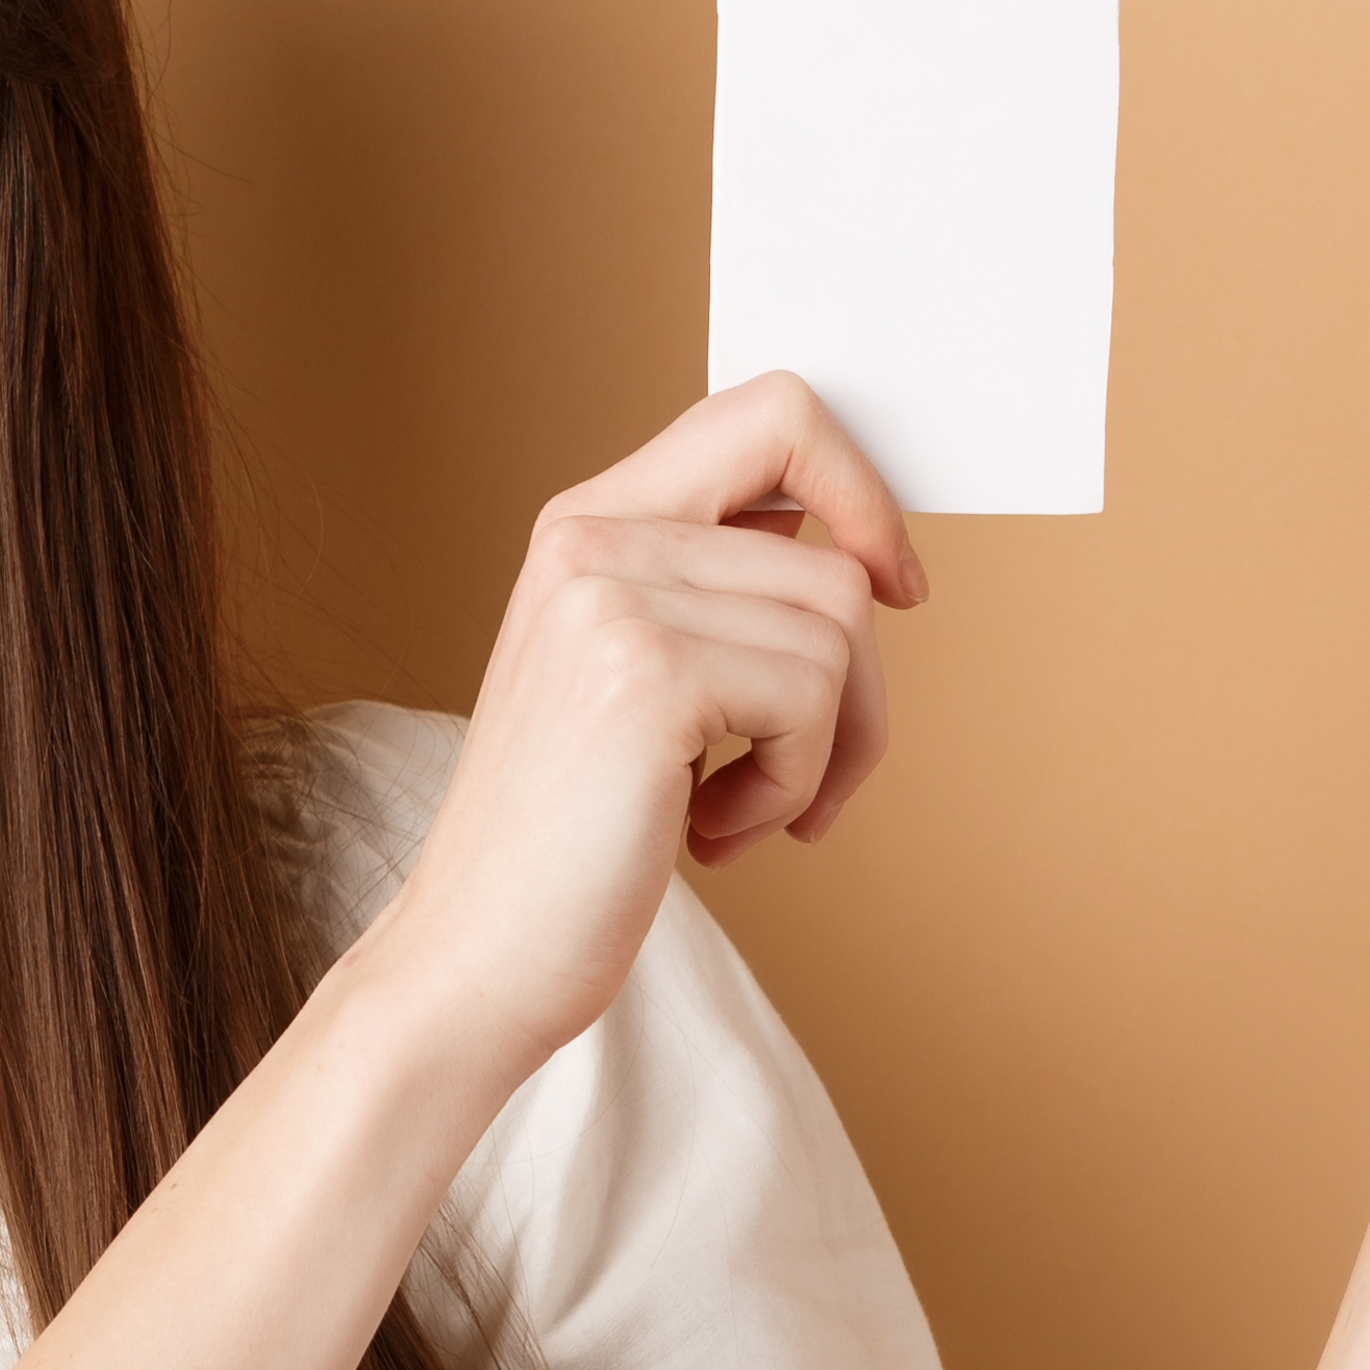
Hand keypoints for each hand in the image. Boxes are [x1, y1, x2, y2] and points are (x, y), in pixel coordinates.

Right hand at [365, 372, 924, 1072]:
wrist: (474, 956)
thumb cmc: (573, 840)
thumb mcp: (637, 680)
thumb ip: (718, 592)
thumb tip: (856, 546)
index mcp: (589, 522)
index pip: (772, 414)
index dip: (861, 489)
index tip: (894, 584)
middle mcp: (593, 536)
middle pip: (836, 554)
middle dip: (861, 683)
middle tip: (814, 769)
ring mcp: (613, 596)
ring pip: (841, 630)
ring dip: (824, 751)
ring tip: (741, 810)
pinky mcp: (648, 672)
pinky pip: (814, 699)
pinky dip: (794, 786)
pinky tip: (712, 832)